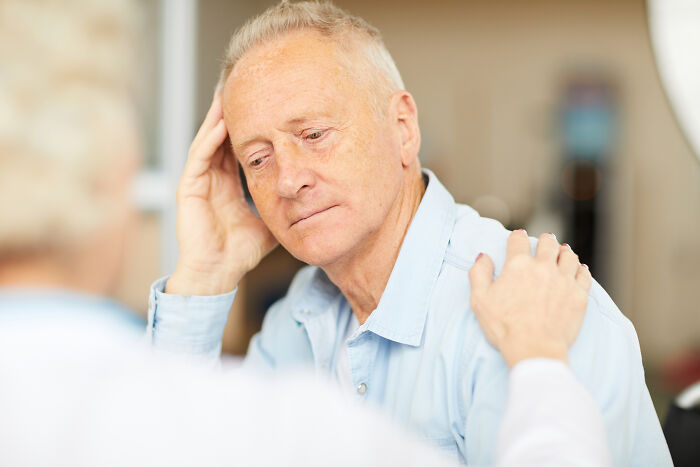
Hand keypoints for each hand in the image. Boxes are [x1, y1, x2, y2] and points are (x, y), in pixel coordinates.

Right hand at [166, 94, 277, 295]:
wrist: (218, 274)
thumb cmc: (239, 253)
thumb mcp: (269, 224)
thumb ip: (281, 209)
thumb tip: (307, 204)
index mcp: (227, 186)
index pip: (236, 149)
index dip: (247, 130)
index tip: (263, 110)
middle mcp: (211, 179)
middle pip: (220, 139)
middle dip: (231, 115)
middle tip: (243, 90)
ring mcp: (198, 182)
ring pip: (208, 141)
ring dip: (218, 118)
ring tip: (229, 94)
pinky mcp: (188, 188)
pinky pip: (199, 156)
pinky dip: (209, 138)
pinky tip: (221, 122)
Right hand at [468, 230, 591, 366]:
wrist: (534, 348)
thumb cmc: (504, 327)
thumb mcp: (479, 300)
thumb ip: (479, 273)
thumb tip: (484, 257)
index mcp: (518, 265)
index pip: (518, 240)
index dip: (517, 237)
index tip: (518, 238)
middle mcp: (543, 267)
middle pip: (548, 243)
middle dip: (545, 239)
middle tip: (545, 240)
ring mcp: (564, 280)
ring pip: (568, 256)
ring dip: (564, 251)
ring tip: (562, 252)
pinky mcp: (579, 295)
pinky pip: (584, 274)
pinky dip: (580, 269)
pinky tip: (578, 269)